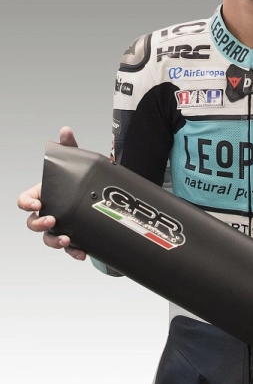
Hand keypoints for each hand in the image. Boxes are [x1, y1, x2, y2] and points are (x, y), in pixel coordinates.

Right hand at [17, 126, 86, 260]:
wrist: (95, 198)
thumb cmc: (77, 181)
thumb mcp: (75, 164)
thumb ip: (69, 148)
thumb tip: (66, 130)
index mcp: (42, 195)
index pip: (24, 201)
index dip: (27, 203)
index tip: (37, 203)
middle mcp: (47, 212)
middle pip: (32, 223)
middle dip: (39, 223)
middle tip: (52, 219)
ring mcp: (58, 226)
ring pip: (47, 238)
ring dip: (54, 241)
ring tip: (66, 239)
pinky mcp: (71, 236)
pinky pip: (68, 248)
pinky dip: (73, 252)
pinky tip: (82, 253)